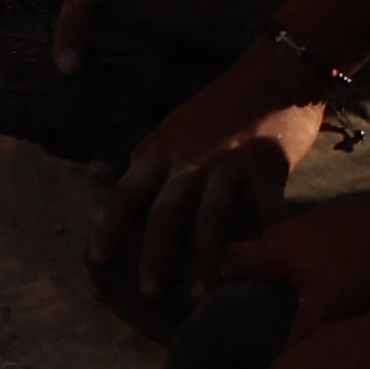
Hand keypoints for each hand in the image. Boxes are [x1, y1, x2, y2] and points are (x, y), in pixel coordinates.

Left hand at [108, 55, 332, 303]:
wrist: (273, 73)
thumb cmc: (221, 105)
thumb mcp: (174, 126)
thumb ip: (155, 159)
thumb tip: (120, 184)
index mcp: (160, 148)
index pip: (125, 193)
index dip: (108, 228)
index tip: (96, 261)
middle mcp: (189, 157)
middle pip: (163, 214)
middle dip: (153, 257)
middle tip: (148, 294)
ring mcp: (229, 163)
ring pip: (209, 220)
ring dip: (202, 262)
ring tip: (200, 295)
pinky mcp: (268, 167)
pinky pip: (265, 213)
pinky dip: (262, 242)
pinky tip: (261, 268)